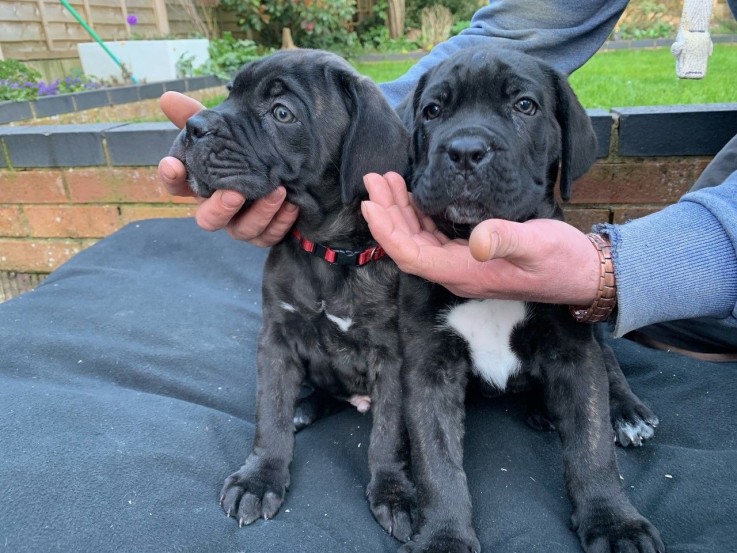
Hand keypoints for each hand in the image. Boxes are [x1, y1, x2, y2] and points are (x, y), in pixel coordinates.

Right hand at [158, 91, 298, 245]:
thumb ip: (198, 116)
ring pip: (244, 231)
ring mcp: (242, 225)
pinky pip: (271, 235)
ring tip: (277, 191)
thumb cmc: (245, 150)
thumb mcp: (225, 131)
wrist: (284, 168)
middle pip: (208, 220)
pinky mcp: (266, 233)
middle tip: (234, 193)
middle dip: (220, 208)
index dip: (171, 177)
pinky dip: (281, 221)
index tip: (172, 164)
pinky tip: (292, 204)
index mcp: (202, 184)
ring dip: (260, 213)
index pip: (176, 185)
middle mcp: (218, 209)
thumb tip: (168, 97)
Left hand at [361, 172, 600, 303]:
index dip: (386, 232)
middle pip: (407, 245)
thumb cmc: (560, 260)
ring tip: (388, 181)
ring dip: (400, 212)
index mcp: (465, 273)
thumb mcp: (538, 244)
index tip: (370, 204)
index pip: (411, 255)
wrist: (581, 273)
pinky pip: (433, 237)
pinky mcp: (469, 255)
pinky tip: (414, 196)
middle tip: (375, 180)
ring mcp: (462, 265)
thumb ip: (506, 240)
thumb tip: (476, 239)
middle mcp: (456, 272)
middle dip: (387, 213)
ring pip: (418, 240)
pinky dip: (419, 215)